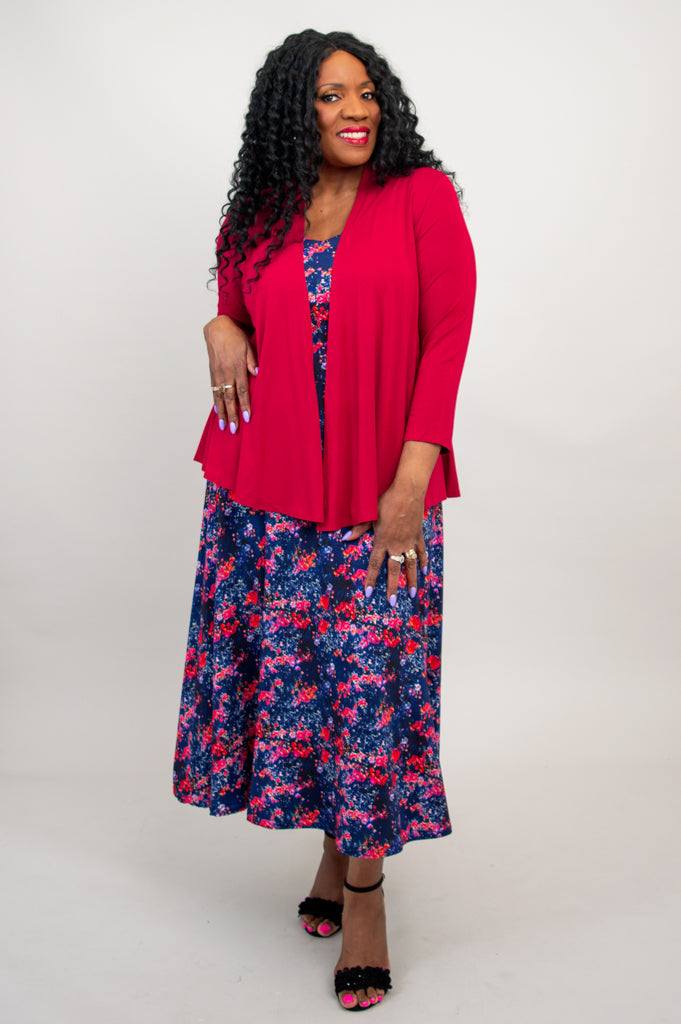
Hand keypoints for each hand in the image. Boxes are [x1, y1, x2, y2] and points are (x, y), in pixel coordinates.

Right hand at [204, 315, 257, 432]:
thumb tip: (258, 373)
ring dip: (222, 412)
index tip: (247, 417)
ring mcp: (217, 374)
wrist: (217, 328)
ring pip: (220, 396)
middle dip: (232, 414)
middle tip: (233, 429)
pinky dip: (215, 402)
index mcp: (237, 367)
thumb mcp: (248, 346)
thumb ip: (253, 361)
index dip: (245, 405)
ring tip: (223, 426)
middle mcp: (226, 372)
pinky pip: (214, 390)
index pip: (242, 390)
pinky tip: (217, 411)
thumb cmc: (236, 337)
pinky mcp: (212, 373)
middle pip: (230, 397)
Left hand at [342, 481, 427, 605]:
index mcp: (382, 541)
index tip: (368, 593)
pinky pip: (421, 552)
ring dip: (411, 580)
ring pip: (410, 565)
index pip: (374, 564)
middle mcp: (396, 545)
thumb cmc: (387, 501)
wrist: (408, 492)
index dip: (370, 579)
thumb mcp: (370, 515)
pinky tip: (424, 571)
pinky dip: (423, 562)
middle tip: (393, 603)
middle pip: (394, 571)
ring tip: (412, 594)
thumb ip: (358, 529)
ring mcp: (409, 541)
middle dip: (393, 588)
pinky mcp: (418, 536)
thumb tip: (345, 538)